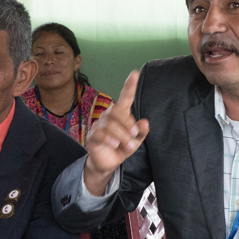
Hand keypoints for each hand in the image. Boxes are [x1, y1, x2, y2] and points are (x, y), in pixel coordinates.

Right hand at [83, 71, 149, 194]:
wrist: (107, 163)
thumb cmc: (122, 148)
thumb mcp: (135, 141)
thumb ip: (141, 132)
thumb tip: (145, 122)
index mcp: (121, 114)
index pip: (125, 98)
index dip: (129, 86)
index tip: (134, 74)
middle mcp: (108, 116)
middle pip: (116, 111)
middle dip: (127, 123)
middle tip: (135, 135)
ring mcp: (99, 125)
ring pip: (109, 124)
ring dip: (122, 136)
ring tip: (128, 146)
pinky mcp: (92, 136)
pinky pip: (100, 134)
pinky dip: (110, 139)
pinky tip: (115, 145)